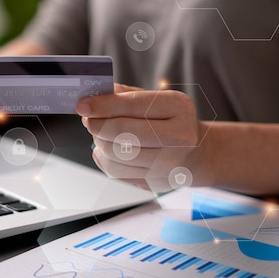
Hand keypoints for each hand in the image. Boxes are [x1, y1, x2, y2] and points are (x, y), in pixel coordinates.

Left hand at [77, 84, 206, 192]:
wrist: (196, 152)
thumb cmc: (171, 121)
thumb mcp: (157, 99)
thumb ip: (127, 95)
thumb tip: (95, 95)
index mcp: (179, 108)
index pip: (133, 106)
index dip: (102, 105)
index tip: (82, 105)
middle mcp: (179, 137)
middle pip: (122, 133)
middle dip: (97, 125)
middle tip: (88, 119)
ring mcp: (169, 164)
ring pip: (115, 155)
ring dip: (99, 142)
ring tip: (100, 133)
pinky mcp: (155, 183)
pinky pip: (116, 172)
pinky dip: (103, 158)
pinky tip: (107, 149)